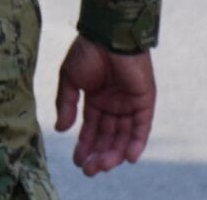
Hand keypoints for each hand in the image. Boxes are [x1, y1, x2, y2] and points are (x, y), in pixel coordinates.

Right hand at [55, 36, 154, 175]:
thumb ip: (66, 105)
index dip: (85, 145)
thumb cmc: (86, 52)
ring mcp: (130, 103)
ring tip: (102, 166)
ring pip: (123, 135)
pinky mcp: (145, 101)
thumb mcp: (69, 80)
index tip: (77, 162)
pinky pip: (142, 126)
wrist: (107, 35)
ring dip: (114, 152)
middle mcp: (114, 104)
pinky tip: (127, 157)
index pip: (91, 128)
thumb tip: (61, 129)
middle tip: (89, 170)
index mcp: (95, 98)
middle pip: (108, 136)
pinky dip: (136, 142)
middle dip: (98, 154)